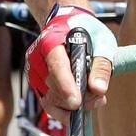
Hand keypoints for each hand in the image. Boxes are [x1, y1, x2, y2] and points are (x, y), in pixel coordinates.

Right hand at [27, 4, 116, 123]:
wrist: (69, 26)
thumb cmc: (86, 32)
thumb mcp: (101, 42)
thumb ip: (101, 66)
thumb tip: (99, 89)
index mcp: (50, 41)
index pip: (56, 65)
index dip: (66, 85)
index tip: (77, 102)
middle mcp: (37, 58)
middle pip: (54, 86)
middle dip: (78, 98)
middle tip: (99, 98)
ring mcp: (34, 73)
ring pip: (51, 100)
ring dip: (73, 106)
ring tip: (94, 99)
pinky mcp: (37, 85)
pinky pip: (49, 105)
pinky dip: (66, 110)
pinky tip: (82, 105)